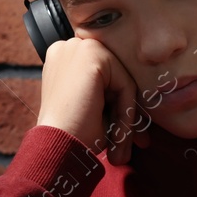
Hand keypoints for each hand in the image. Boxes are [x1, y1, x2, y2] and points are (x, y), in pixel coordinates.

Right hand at [33, 36, 151, 165]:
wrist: (54, 146)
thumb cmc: (71, 134)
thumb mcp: (95, 109)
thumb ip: (114, 97)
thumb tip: (142, 108)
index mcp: (65, 58)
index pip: (107, 78)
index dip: (118, 107)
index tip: (129, 136)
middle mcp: (69, 46)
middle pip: (116, 79)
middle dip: (127, 112)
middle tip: (140, 143)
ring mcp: (80, 47)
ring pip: (123, 83)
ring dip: (127, 116)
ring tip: (123, 149)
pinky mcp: (92, 56)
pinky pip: (126, 85)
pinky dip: (126, 112)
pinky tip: (118, 134)